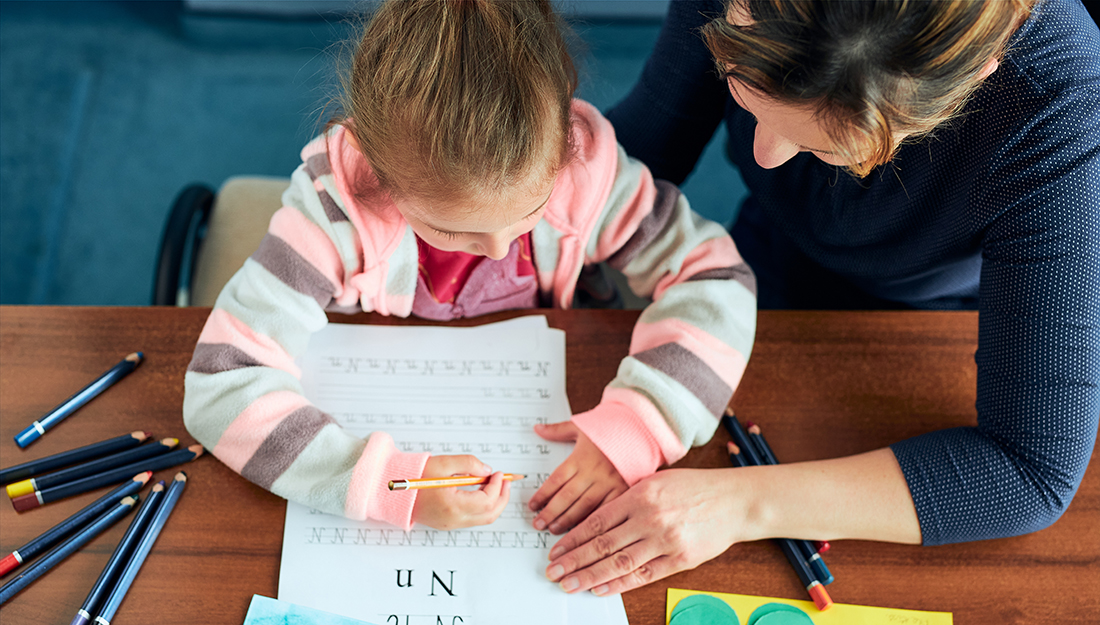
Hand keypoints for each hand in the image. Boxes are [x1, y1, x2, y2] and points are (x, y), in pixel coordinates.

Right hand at [411, 455, 510, 530]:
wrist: (393, 491)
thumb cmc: (414, 477)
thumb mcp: (443, 464)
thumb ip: (468, 464)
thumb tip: (486, 470)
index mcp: (452, 506)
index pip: (486, 501)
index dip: (497, 486)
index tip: (498, 473)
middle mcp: (453, 519)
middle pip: (490, 515)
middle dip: (502, 497)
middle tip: (505, 481)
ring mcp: (450, 524)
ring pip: (483, 519)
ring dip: (494, 502)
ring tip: (495, 484)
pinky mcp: (448, 523)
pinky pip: (473, 518)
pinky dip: (483, 507)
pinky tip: (482, 491)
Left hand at [528, 421, 628, 533]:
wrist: (641, 430)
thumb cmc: (610, 428)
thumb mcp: (582, 426)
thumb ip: (558, 430)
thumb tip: (538, 428)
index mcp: (580, 457)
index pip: (556, 480)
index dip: (542, 495)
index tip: (532, 506)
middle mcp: (593, 472)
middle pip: (567, 496)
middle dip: (550, 512)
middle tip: (538, 524)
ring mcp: (609, 483)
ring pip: (584, 506)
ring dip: (568, 520)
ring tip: (554, 530)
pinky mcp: (623, 491)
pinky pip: (606, 510)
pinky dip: (594, 521)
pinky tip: (583, 531)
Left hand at [543, 467, 742, 595]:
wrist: (734, 500)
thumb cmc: (694, 487)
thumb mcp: (656, 480)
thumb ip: (628, 497)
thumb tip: (597, 518)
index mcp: (640, 495)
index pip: (597, 521)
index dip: (573, 538)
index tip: (555, 550)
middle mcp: (649, 518)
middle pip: (602, 545)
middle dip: (574, 560)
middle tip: (554, 572)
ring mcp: (665, 540)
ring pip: (619, 563)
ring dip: (590, 576)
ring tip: (570, 584)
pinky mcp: (680, 559)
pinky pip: (644, 575)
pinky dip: (620, 583)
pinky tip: (601, 588)